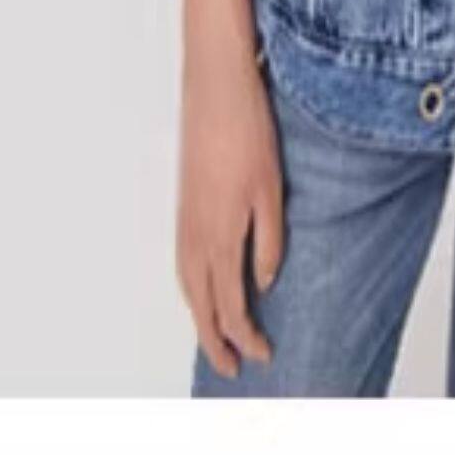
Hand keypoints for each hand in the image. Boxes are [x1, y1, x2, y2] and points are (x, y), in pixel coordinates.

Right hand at [175, 35, 283, 378]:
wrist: (215, 87)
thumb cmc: (247, 131)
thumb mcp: (272, 191)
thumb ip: (268, 243)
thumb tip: (263, 283)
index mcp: (220, 237)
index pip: (230, 307)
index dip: (246, 338)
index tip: (262, 355)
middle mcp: (195, 235)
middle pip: (200, 305)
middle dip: (215, 341)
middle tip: (232, 366)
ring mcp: (185, 219)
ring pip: (187, 285)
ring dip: (200, 316)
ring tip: (217, 337)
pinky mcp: (184, 203)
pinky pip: (183, 261)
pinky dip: (192, 287)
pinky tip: (204, 286)